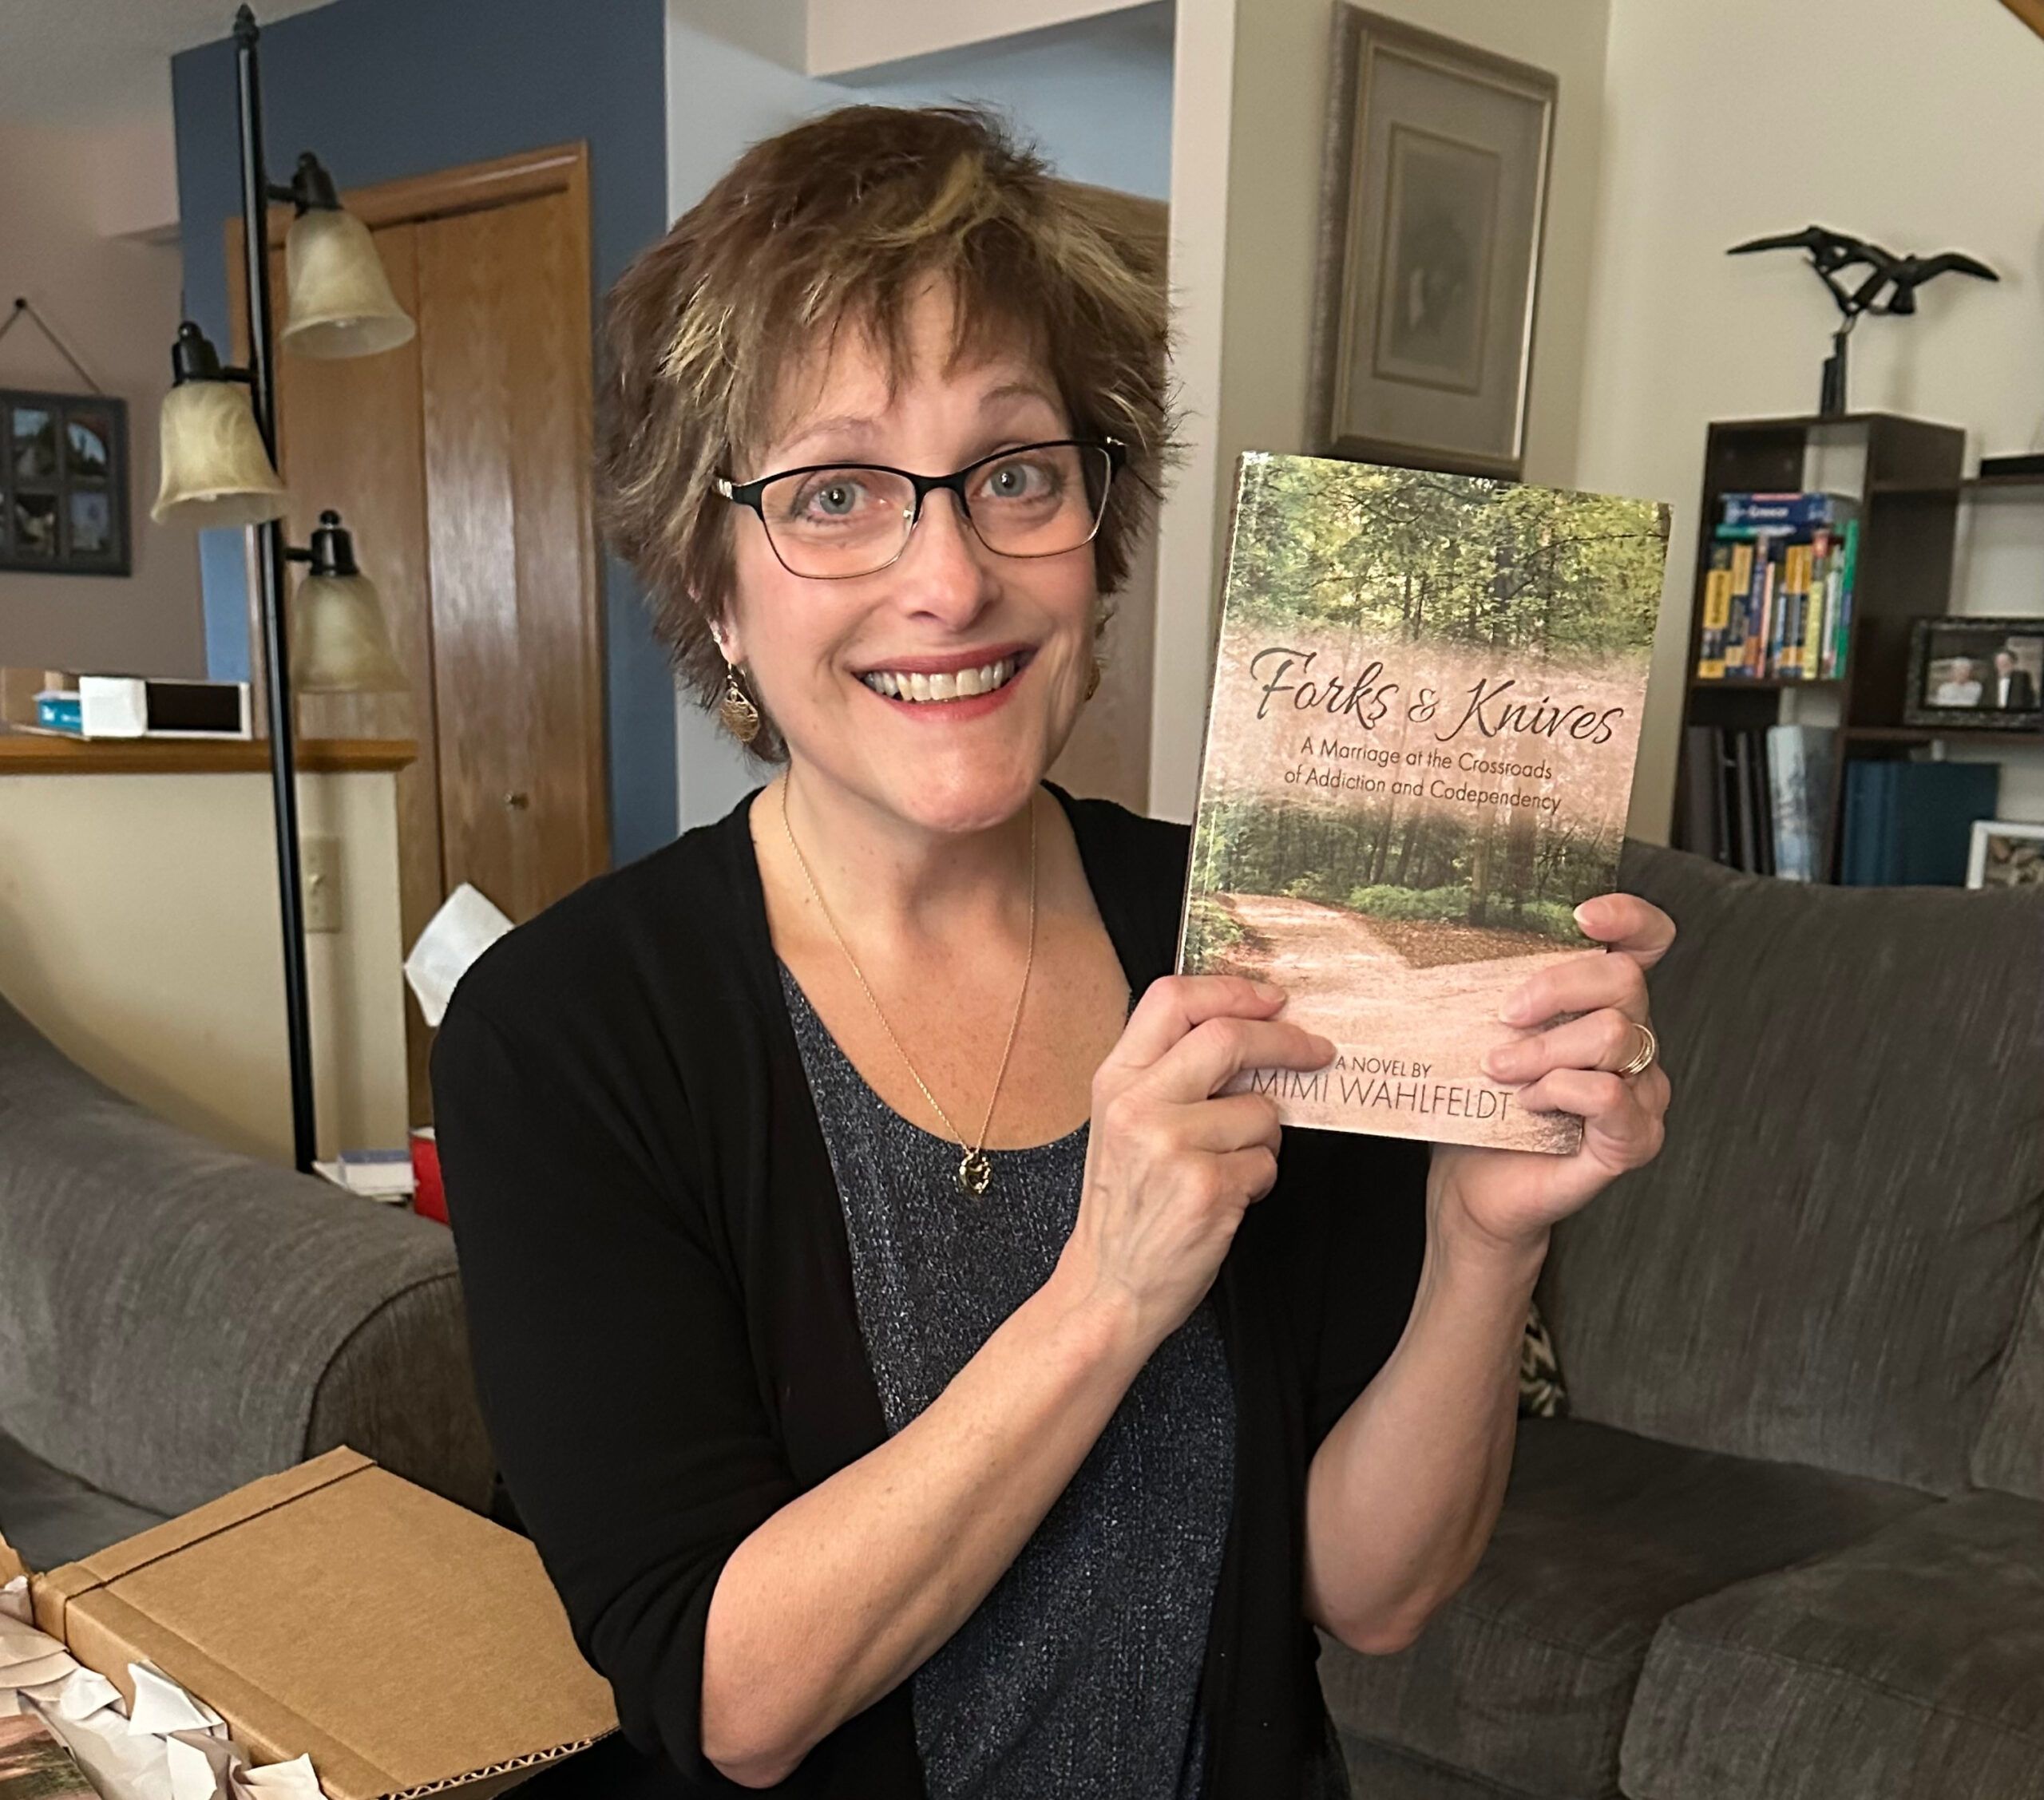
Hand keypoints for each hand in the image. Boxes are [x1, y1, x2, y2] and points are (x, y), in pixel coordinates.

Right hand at [1059, 975, 1332, 1349]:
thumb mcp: (1122, 1122)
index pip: (1172, 998)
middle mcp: (1137, 1105)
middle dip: (1286, 1041)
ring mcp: (1170, 1146)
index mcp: (1115, 1079)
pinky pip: (1266, 1162)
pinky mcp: (1205, 1188)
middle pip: (1228, 1038)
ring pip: (1261, 1111)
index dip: (1232, 990)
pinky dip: (1260, 1178)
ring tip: (1232, 1165)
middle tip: (1317, 1051)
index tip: (1272, 999)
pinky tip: (1228, 1196)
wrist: (1107, 1286)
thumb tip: (1247, 1027)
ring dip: (1266, 1138)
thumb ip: (1168, 1072)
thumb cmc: (1125, 1206)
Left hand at [1431, 893, 1674, 1259]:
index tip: (1582, 916)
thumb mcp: (1480, 1034)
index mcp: (1602, 1007)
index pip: (1647, 944)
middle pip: (1625, 981)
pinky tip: (1530, 1104)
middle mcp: (1634, 1044)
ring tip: (1500, 1070)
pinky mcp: (1631, 1139)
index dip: (1630, 918)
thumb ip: (1493, 987)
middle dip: (1556, 988)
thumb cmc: (1479, 1106)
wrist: (1472, 1187)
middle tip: (1505, 1016)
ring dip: (1544, 1049)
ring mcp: (1641, 1093)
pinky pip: (1611, 1095)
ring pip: (1615, 1037)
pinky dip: (1561, 1091)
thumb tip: (1446, 931)